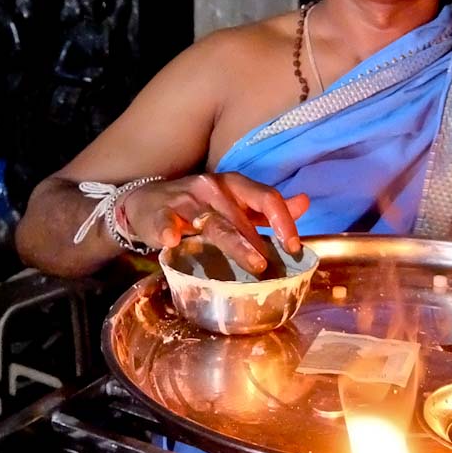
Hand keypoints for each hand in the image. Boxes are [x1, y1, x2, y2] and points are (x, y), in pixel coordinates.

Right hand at [119, 173, 308, 273]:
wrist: (147, 201)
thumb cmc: (200, 205)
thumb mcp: (235, 202)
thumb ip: (266, 208)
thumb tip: (304, 203)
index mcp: (235, 185)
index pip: (265, 197)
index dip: (283, 220)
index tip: (294, 246)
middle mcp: (212, 187)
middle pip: (240, 217)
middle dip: (256, 243)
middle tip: (269, 267)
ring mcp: (185, 199)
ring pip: (212, 222)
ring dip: (233, 243)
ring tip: (252, 263)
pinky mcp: (158, 213)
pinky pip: (165, 221)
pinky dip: (168, 230)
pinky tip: (172, 241)